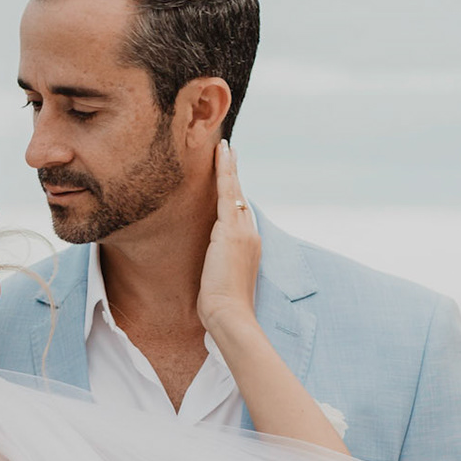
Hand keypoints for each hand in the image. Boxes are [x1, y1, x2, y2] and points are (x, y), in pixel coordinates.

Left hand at [196, 139, 261, 339]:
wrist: (229, 314)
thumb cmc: (223, 307)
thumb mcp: (220, 282)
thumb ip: (218, 267)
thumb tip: (210, 265)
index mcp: (248, 247)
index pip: (240, 214)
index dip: (235, 195)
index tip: (231, 180)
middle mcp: (249, 235)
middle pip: (240, 197)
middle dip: (234, 174)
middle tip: (230, 151)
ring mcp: (242, 231)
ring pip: (234, 190)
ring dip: (229, 166)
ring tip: (225, 146)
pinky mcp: (230, 230)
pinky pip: (226, 192)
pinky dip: (224, 172)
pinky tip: (222, 154)